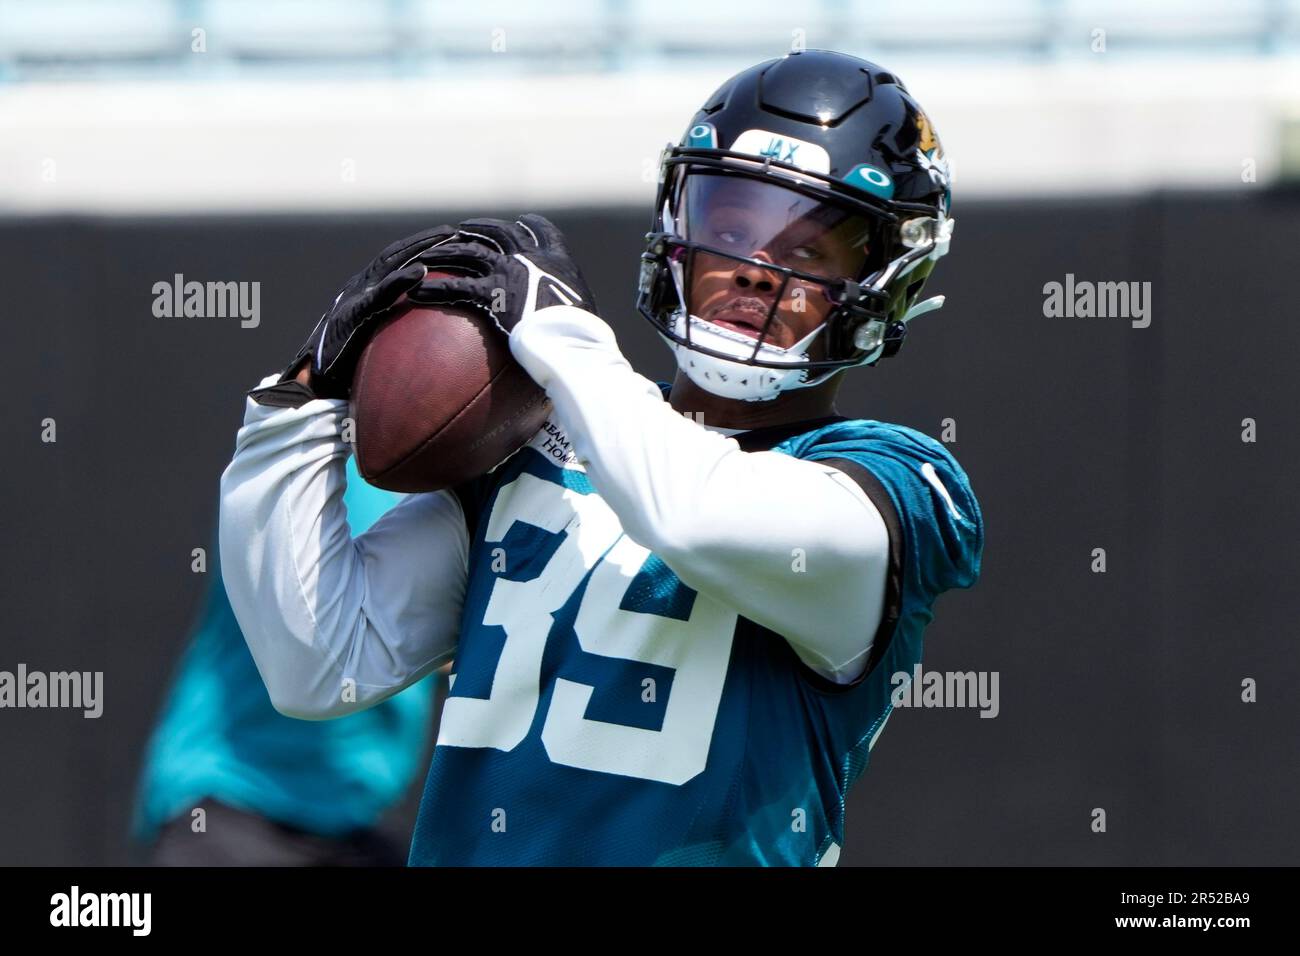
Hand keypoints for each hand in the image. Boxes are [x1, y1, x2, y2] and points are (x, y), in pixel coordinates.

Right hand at [285, 224, 458, 398]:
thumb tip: (432, 342)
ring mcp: (355, 297)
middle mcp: (360, 287)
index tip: (451, 238)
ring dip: (419, 248)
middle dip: (426, 240)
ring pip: (389, 264)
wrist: (314, 380)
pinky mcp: (352, 313)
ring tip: (448, 239)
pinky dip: (399, 280)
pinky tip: (421, 272)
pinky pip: (379, 294)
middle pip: (397, 254)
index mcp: (365, 290)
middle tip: (458, 231)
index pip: (397, 260)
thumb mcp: (375, 343)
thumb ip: (395, 331)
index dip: (422, 246)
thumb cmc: (346, 365)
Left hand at [406, 214, 595, 333]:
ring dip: (445, 252)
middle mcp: (530, 257)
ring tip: (426, 256)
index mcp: (557, 260)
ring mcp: (508, 271)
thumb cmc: (585, 337)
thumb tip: (579, 334)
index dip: (529, 224)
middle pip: (498, 233)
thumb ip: (574, 314)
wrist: (571, 338)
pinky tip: (416, 292)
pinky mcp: (490, 292)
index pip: (543, 231)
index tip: (521, 221)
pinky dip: (433, 288)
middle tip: (463, 230)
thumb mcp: (587, 316)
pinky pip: (454, 287)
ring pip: (468, 252)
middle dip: (478, 228)